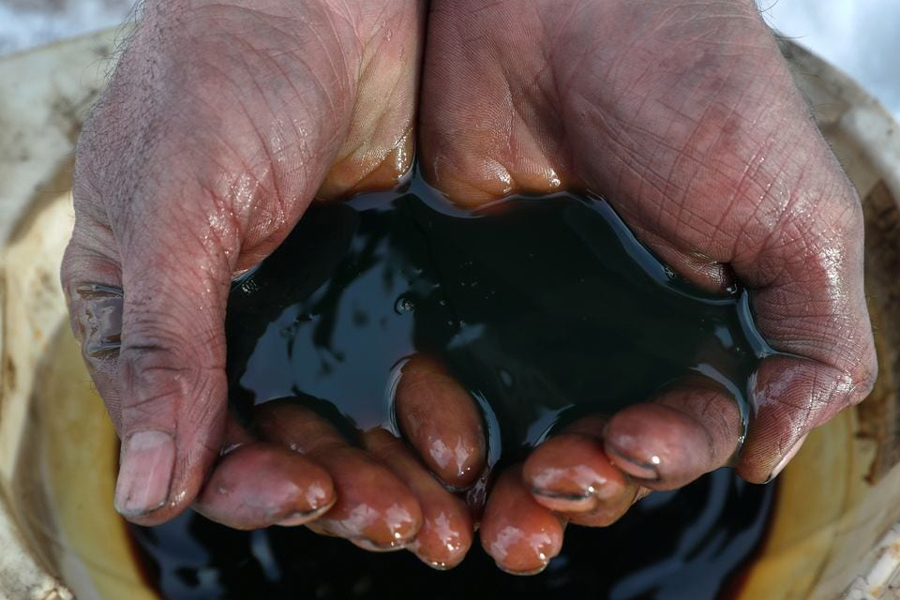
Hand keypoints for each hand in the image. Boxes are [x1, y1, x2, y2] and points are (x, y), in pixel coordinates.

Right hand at [61, 0, 429, 529]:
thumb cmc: (224, 77)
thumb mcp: (177, 207)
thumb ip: (166, 345)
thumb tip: (144, 494)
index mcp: (151, 316)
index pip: (190, 440)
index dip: (249, 484)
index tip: (314, 493)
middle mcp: (225, 328)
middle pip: (276, 448)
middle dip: (337, 494)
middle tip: (404, 522)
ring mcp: (305, 307)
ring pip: (341, 425)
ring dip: (387, 475)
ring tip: (441, 511)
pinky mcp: (376, 285)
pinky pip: (396, 375)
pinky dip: (423, 418)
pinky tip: (462, 445)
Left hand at [419, 0, 876, 571]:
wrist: (566, 4)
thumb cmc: (697, 92)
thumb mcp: (796, 218)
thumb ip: (814, 341)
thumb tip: (768, 455)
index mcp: (702, 329)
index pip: (684, 432)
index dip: (660, 459)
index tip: (626, 448)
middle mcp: (619, 334)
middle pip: (596, 452)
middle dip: (579, 487)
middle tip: (545, 489)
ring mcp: (536, 316)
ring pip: (521, 430)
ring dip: (511, 481)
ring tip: (493, 497)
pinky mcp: (462, 288)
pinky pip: (447, 378)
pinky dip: (444, 425)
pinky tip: (437, 445)